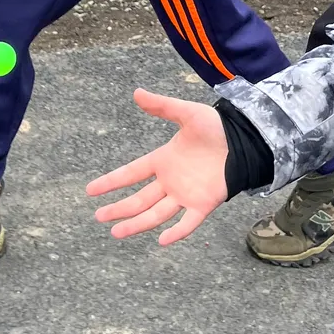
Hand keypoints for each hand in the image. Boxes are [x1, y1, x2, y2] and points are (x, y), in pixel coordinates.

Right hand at [86, 89, 229, 245]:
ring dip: (137, 223)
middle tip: (99, 217)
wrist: (243, 141)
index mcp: (162, 160)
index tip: (90, 191)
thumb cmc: (215, 128)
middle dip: (119, 209)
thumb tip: (137, 93)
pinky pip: (187, 222)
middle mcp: (170, 181)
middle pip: (139, 199)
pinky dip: (176, 232)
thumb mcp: (187, 113)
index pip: (131, 173)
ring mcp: (185, 195)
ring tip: (117, 232)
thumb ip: (163, 107)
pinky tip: (162, 240)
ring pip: (156, 214)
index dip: (111, 181)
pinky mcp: (203, 204)